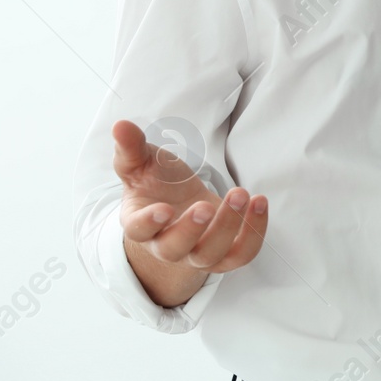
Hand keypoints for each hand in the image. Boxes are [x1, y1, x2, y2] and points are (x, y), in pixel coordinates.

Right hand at [112, 120, 268, 306]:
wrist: (180, 205)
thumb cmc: (158, 183)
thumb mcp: (143, 163)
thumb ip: (132, 147)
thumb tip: (121, 125)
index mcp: (140, 223)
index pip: (139, 230)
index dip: (149, 222)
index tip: (165, 208)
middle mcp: (166, 245)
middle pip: (175, 249)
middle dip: (192, 229)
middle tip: (206, 206)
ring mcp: (196, 254)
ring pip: (211, 254)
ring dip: (229, 227)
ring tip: (240, 194)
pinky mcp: (226, 254)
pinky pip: (242, 254)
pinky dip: (254, 234)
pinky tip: (259, 203)